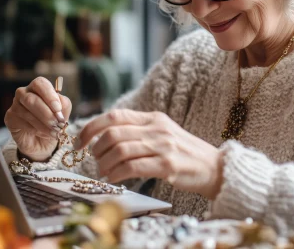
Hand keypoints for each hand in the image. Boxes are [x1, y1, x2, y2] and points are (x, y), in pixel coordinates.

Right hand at [4, 77, 71, 161]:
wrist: (42, 140)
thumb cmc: (53, 122)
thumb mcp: (63, 113)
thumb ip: (64, 105)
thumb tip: (60, 104)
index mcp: (38, 87)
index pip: (40, 83)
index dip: (49, 96)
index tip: (58, 109)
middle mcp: (24, 93)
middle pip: (31, 99)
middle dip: (46, 113)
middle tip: (57, 123)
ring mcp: (15, 104)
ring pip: (26, 112)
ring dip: (42, 123)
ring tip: (53, 131)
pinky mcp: (10, 117)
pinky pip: (21, 122)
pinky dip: (34, 128)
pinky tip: (40, 132)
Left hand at [75, 109, 223, 198]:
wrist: (213, 166)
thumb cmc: (184, 152)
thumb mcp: (162, 133)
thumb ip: (139, 131)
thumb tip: (107, 137)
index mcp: (153, 118)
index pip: (115, 116)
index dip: (92, 127)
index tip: (80, 141)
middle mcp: (157, 128)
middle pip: (114, 132)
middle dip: (96, 148)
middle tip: (93, 159)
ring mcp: (163, 146)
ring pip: (120, 150)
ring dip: (104, 163)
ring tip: (103, 172)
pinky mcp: (167, 165)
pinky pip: (132, 167)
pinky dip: (116, 174)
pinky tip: (113, 178)